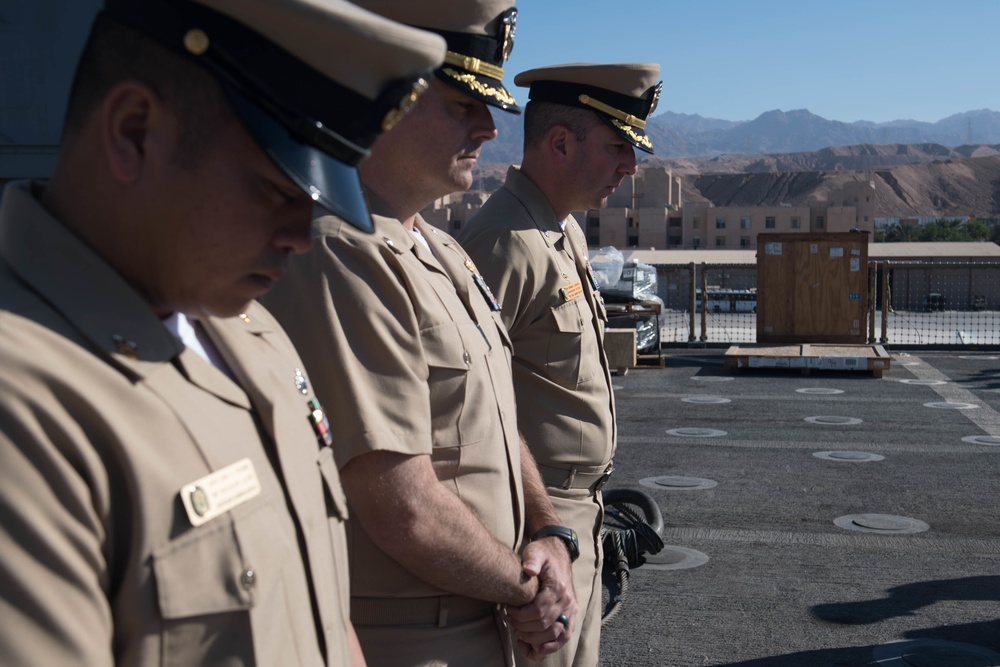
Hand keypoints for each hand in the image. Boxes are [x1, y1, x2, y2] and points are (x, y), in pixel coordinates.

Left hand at [505, 537, 576, 660]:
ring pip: (554, 634)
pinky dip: (552, 646)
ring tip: (518, 632)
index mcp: (558, 587)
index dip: (520, 615)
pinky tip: (538, 650)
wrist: (557, 553)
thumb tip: (528, 569)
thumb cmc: (543, 553)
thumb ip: (532, 560)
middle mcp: (568, 601)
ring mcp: (571, 609)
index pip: (538, 611)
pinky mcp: (570, 614)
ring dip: (534, 638)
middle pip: (544, 624)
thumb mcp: (535, 551)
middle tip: (509, 620)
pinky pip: (565, 636)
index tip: (507, 611)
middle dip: (523, 626)